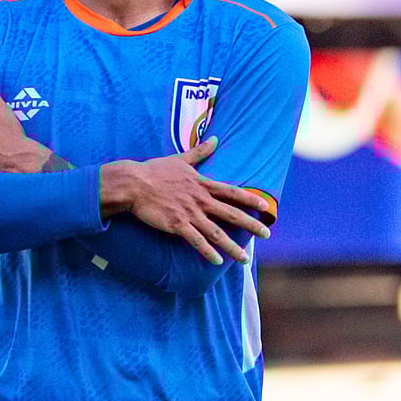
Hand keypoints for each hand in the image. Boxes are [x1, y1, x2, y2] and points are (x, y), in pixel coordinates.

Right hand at [99, 137, 271, 264]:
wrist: (134, 183)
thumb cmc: (154, 171)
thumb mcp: (180, 159)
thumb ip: (199, 151)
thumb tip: (215, 139)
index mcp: (202, 184)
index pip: (232, 192)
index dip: (250, 199)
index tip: (265, 207)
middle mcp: (200, 200)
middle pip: (231, 214)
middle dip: (251, 225)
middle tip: (267, 234)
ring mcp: (189, 213)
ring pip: (217, 233)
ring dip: (232, 247)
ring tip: (245, 259)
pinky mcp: (177, 225)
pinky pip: (196, 241)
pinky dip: (208, 252)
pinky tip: (217, 261)